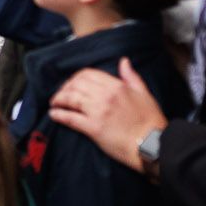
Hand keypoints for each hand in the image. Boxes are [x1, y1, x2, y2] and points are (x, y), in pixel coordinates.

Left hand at [50, 60, 168, 171]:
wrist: (152, 144)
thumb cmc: (150, 121)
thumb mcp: (144, 93)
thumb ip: (131, 76)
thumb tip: (123, 61)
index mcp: (116, 86)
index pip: (88, 74)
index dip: (76, 77)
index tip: (72, 83)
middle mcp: (105, 96)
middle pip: (76, 84)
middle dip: (65, 87)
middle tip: (61, 94)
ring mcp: (98, 111)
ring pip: (71, 98)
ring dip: (59, 99)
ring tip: (54, 102)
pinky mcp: (93, 128)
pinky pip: (71, 118)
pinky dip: (59, 115)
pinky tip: (53, 114)